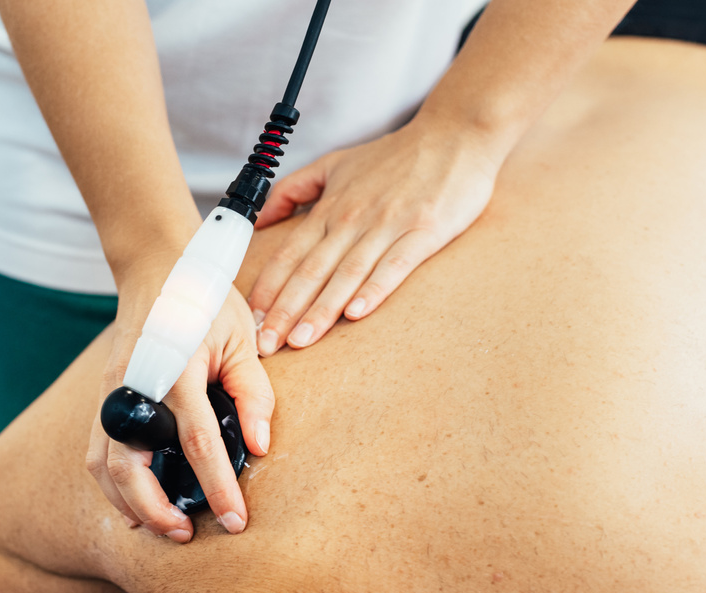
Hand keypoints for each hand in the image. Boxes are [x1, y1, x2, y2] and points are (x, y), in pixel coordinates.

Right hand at [87, 286, 273, 542]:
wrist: (156, 268)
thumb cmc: (206, 304)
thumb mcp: (243, 339)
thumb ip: (254, 394)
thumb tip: (259, 448)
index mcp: (175, 370)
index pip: (197, 443)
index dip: (217, 487)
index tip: (236, 520)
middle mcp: (134, 386)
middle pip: (130, 466)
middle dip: (157, 510)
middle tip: (189, 534)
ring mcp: (111, 392)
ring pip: (104, 466)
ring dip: (131, 504)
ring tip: (166, 528)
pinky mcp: (102, 398)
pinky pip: (97, 454)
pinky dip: (114, 486)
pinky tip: (138, 506)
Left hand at [249, 120, 500, 354]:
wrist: (455, 134)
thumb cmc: (396, 156)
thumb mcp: (335, 164)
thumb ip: (293, 189)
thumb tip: (259, 218)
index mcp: (331, 208)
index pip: (289, 255)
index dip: (267, 289)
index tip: (250, 320)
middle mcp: (353, 218)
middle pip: (311, 271)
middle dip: (285, 312)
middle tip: (266, 345)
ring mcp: (388, 225)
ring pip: (347, 274)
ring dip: (322, 310)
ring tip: (301, 341)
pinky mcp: (424, 231)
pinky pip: (395, 265)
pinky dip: (374, 289)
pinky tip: (356, 314)